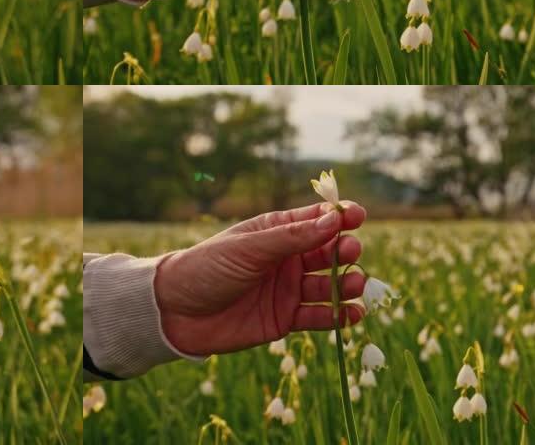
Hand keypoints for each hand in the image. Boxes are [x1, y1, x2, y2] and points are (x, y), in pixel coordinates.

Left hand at [154, 201, 365, 355]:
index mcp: (275, 231)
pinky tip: (354, 314)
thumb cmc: (207, 268)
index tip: (358, 216)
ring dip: (346, 284)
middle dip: (344, 251)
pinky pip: (319, 316)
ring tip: (355, 284)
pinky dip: (339, 316)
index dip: (339, 216)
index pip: (315, 220)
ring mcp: (287, 289)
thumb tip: (334, 220)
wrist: (176, 312)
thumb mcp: (249, 248)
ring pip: (328, 285)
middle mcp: (286, 259)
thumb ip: (292, 237)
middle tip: (350, 252)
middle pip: (327, 252)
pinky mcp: (285, 318)